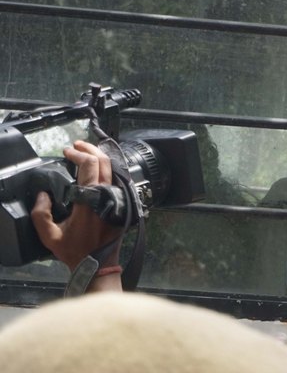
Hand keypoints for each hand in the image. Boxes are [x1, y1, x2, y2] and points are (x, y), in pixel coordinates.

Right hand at [31, 141, 121, 272]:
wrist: (98, 264)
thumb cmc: (75, 251)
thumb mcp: (50, 236)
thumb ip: (41, 214)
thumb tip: (43, 194)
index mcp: (90, 201)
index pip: (89, 167)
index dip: (78, 154)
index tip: (67, 152)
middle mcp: (106, 196)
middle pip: (103, 162)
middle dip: (89, 149)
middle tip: (76, 145)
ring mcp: (117, 198)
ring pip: (113, 168)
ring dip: (99, 157)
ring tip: (86, 152)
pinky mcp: (121, 203)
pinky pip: (116, 179)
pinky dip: (107, 169)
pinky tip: (98, 167)